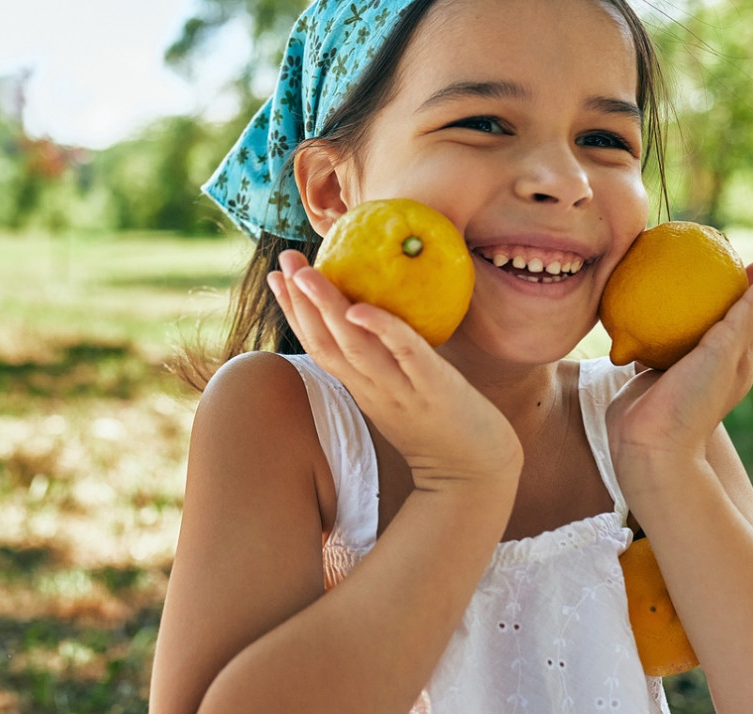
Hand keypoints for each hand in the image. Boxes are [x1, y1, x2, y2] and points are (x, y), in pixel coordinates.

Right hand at [267, 250, 521, 493]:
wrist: (475, 473)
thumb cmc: (441, 426)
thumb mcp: (403, 391)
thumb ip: (387, 360)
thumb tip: (376, 313)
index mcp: (362, 388)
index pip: (318, 346)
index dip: (294, 312)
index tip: (276, 278)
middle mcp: (372, 388)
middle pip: (325, 342)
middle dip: (300, 301)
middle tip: (283, 261)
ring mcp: (400, 390)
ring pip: (354, 346)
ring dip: (326, 308)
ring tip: (307, 274)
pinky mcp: (433, 389)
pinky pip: (405, 354)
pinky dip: (381, 329)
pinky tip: (360, 308)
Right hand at [605, 236, 752, 463]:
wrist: (649, 445)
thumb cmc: (691, 402)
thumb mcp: (726, 354)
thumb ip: (748, 315)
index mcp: (743, 353)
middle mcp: (722, 355)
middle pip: (750, 306)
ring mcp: (690, 360)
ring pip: (715, 317)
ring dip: (726, 291)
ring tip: (727, 268)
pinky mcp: (659, 365)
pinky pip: (671, 330)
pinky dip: (676, 311)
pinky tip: (661, 299)